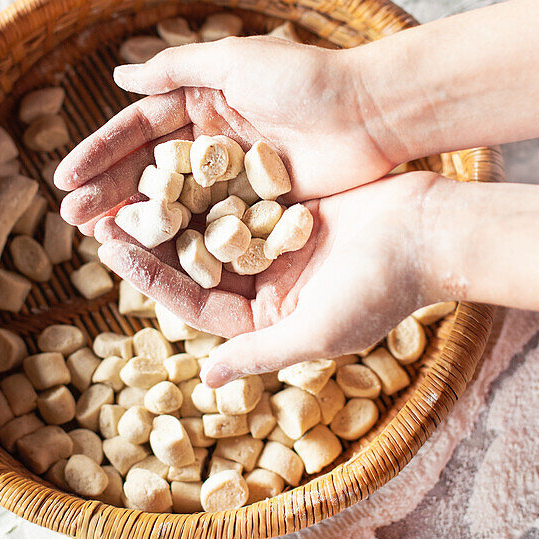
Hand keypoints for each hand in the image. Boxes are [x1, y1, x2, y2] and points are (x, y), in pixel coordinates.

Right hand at [54, 36, 397, 228]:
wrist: (371, 113)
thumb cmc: (305, 80)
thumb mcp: (236, 61)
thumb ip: (178, 68)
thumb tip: (118, 77)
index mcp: (203, 100)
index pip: (138, 129)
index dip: (100, 153)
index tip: (64, 179)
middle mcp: (213, 138)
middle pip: (150, 169)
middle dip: (108, 191)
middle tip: (72, 218)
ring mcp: (236, 175)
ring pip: (175, 201)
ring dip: (138, 219)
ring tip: (99, 238)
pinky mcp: (261, 204)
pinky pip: (213, 224)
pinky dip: (183, 239)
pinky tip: (154, 256)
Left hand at [94, 171, 437, 385]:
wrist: (433, 230)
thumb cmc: (383, 288)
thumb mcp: (320, 329)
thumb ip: (263, 352)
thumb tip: (208, 379)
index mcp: (269, 321)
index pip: (195, 304)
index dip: (151, 279)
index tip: (113, 250)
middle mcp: (268, 287)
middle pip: (195, 266)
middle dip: (151, 242)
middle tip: (105, 216)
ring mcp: (277, 247)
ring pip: (210, 229)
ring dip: (173, 209)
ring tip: (129, 185)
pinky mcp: (289, 211)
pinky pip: (238, 197)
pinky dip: (209, 183)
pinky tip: (174, 159)